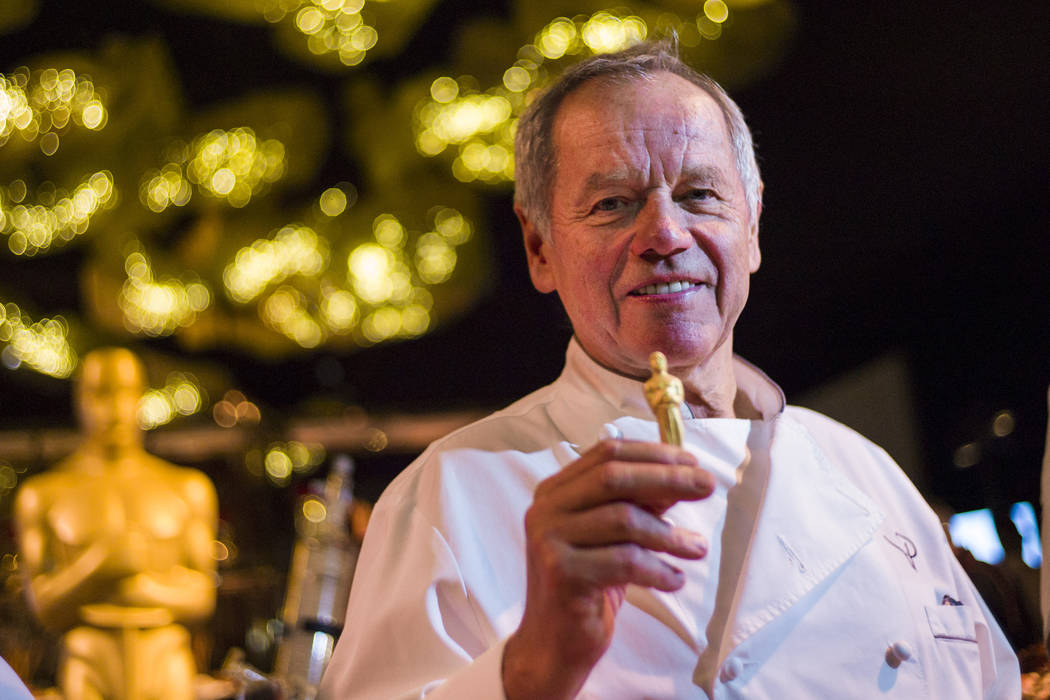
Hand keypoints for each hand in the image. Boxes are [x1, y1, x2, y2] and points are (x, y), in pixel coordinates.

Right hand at [502, 439, 713, 699]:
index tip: (692, 462)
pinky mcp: (561, 573)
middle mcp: (546, 509)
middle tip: (707, 486)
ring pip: (622, 519)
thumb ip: (639, 505)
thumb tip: (683, 477)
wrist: (553, 645)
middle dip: (667, 478)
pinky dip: (658, 569)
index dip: (652, 454)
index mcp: (556, 491)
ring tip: (698, 549)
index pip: (606, 454)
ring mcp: (549, 540)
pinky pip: (624, 561)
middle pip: (613, 477)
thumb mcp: (615, 539)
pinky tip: (675, 580)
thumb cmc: (589, 587)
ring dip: (669, 534)